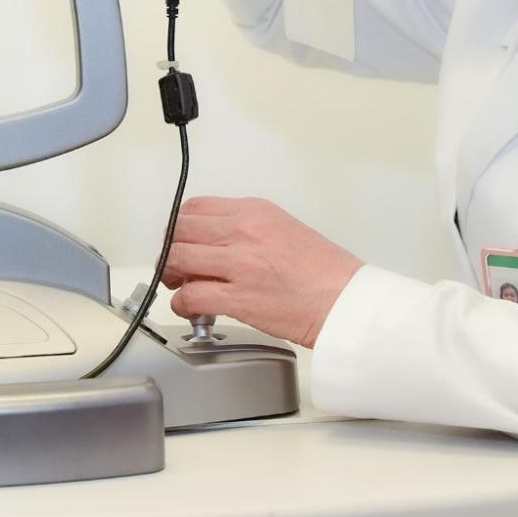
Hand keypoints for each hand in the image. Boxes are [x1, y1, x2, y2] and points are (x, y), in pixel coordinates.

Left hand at [161, 196, 362, 347]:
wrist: (347, 302)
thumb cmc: (325, 273)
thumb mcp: (284, 229)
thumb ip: (247, 230)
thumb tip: (214, 241)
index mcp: (255, 211)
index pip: (194, 207)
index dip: (179, 228)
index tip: (181, 241)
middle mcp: (244, 231)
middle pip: (179, 230)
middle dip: (170, 250)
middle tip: (175, 267)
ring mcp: (240, 263)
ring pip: (178, 259)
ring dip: (171, 276)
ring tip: (182, 287)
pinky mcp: (239, 297)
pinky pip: (190, 296)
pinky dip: (183, 304)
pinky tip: (193, 309)